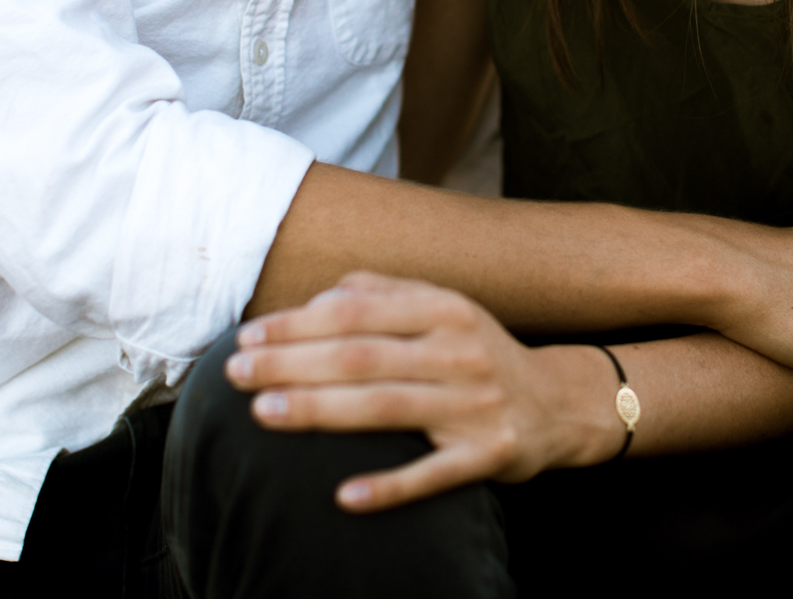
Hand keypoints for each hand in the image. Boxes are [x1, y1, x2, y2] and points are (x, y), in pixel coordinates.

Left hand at [228, 273, 616, 511]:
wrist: (557, 404)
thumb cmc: (478, 353)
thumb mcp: (442, 308)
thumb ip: (383, 294)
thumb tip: (319, 298)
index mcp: (443, 308)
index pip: (355, 311)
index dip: (296, 323)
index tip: (247, 338)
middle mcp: (460, 351)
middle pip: (362, 356)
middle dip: (292, 364)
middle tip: (235, 375)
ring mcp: (475, 405)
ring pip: (386, 407)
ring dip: (321, 411)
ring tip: (264, 414)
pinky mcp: (487, 455)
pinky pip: (432, 475)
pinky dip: (389, 487)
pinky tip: (343, 497)